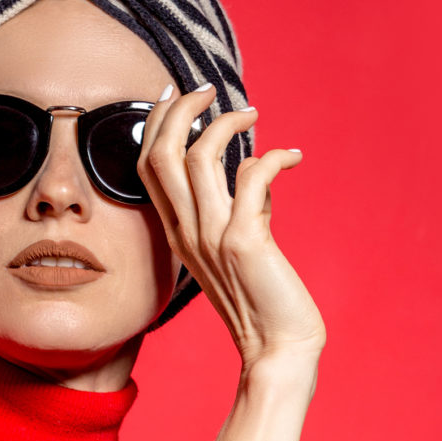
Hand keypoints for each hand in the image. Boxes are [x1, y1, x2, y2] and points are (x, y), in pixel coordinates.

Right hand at [137, 84, 325, 370]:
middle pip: (160, 154)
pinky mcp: (245, 243)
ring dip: (224, 124)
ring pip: (197, 158)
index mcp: (179, 234)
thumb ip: (238, 211)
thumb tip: (252, 174)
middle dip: (181, 110)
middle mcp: (188, 233)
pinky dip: (273, 157)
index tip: (178, 97)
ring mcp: (212, 238)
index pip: (147, 167)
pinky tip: (293, 157)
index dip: (156, 125)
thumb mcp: (237, 249)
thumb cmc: (264, 301)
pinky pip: (252, 178)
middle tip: (209, 90)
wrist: (279, 350)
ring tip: (251, 113)